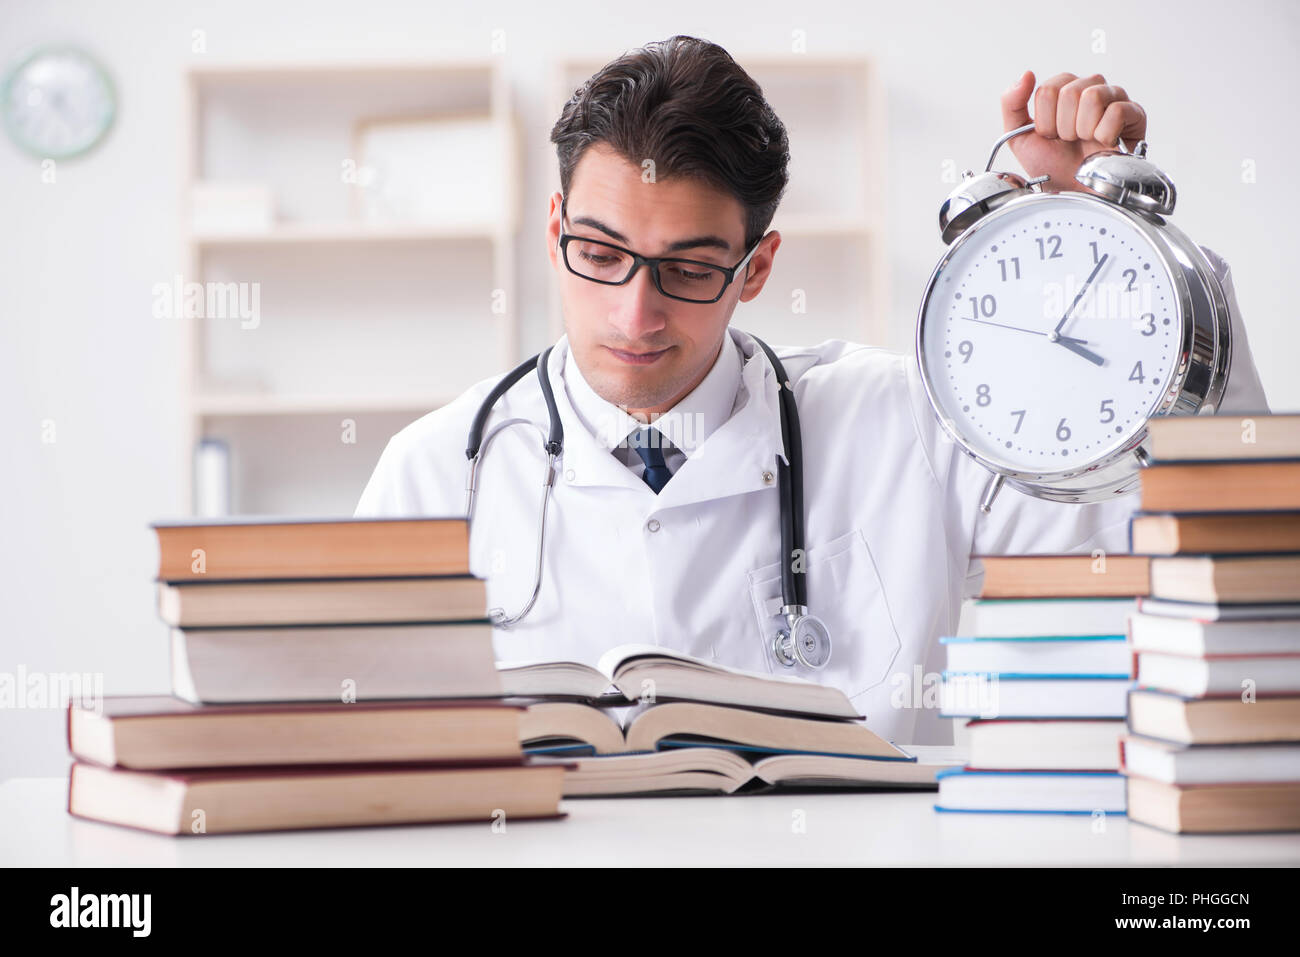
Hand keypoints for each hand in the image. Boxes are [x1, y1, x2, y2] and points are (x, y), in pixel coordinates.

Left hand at [999, 71, 1147, 193]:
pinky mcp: (1134, 113)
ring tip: (1086, 142)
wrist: (1073, 191)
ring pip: (1093, 97)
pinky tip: (1104, 143)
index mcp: (1064, 92)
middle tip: (1070, 141)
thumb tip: (1025, 75)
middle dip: (1064, 126)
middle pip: (1070, 91)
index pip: (1049, 89)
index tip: (1051, 136)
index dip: (1046, 121)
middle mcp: (1089, 89)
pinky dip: (1105, 134)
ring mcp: (1114, 98)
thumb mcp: (1019, 138)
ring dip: (1083, 129)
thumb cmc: (1052, 166)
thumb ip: (1012, 104)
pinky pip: (1117, 111)